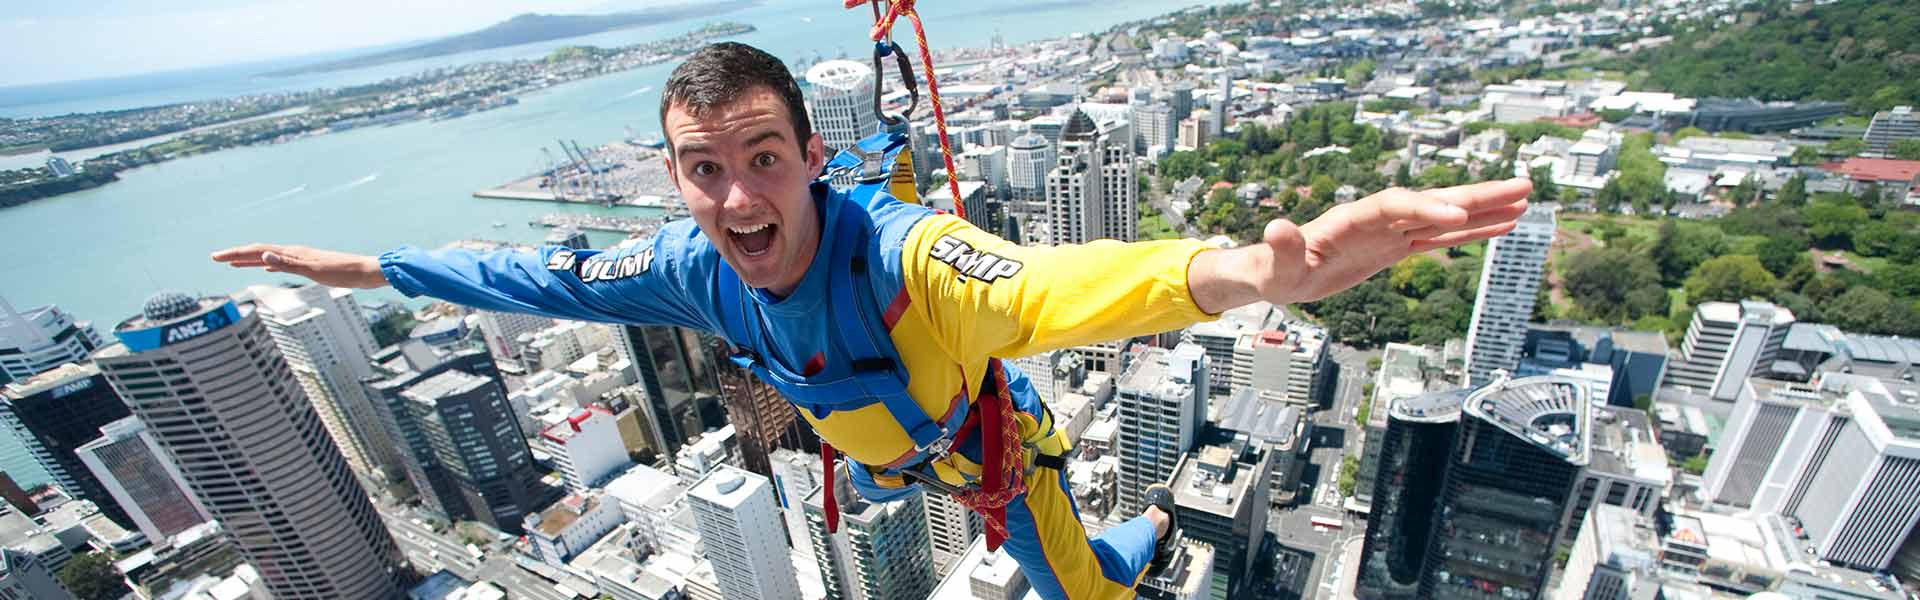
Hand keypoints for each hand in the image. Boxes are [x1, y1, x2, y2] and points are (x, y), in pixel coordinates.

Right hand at [210, 244, 388, 288]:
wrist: (366, 271)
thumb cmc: (343, 272)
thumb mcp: (314, 271)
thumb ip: (289, 264)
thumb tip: (263, 255)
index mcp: (292, 252)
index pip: (256, 250)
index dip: (235, 254)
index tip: (215, 257)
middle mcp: (294, 252)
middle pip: (259, 252)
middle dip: (236, 255)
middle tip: (214, 258)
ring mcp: (301, 258)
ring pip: (268, 257)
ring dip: (249, 260)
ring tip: (233, 263)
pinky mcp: (309, 265)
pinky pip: (281, 263)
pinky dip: (268, 264)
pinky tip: (266, 267)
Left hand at [1190, 178, 1531, 311]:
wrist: (1273, 273)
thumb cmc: (1270, 270)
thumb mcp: (1272, 267)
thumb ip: (1280, 248)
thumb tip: (1278, 226)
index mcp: (1349, 219)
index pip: (1394, 206)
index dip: (1425, 209)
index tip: (1456, 217)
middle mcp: (1375, 219)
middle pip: (1431, 201)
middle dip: (1474, 196)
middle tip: (1520, 186)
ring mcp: (1389, 231)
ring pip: (1444, 217)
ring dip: (1484, 209)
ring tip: (1525, 199)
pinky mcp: (1395, 247)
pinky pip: (1440, 238)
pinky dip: (1471, 232)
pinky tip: (1502, 225)